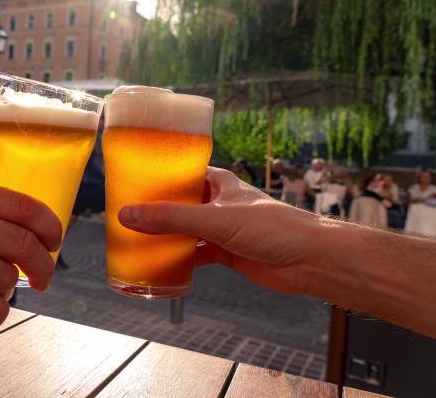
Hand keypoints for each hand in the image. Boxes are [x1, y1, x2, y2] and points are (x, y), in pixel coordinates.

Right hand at [118, 167, 326, 294]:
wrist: (308, 260)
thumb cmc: (273, 227)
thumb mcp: (215, 218)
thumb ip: (172, 218)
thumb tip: (129, 216)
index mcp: (219, 182)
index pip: (182, 172)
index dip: (158, 175)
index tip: (131, 180)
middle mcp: (218, 203)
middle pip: (180, 203)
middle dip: (157, 209)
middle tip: (127, 214)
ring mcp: (222, 228)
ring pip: (186, 229)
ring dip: (166, 235)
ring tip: (137, 238)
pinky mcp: (225, 252)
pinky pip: (195, 253)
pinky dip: (180, 258)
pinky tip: (162, 263)